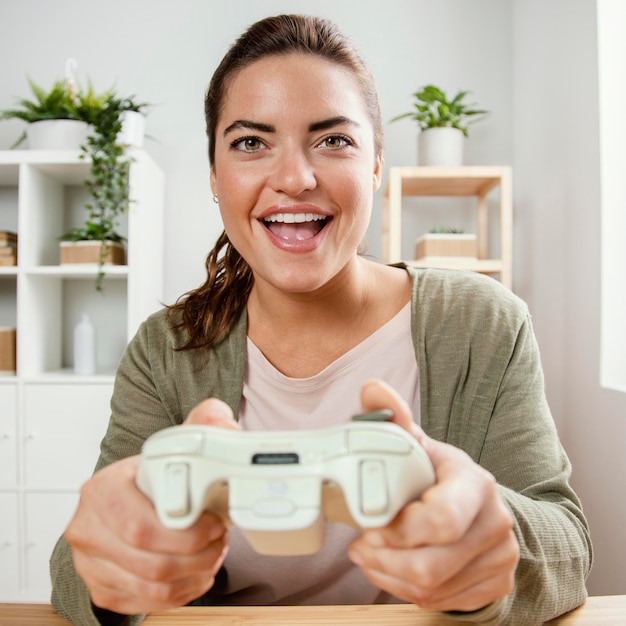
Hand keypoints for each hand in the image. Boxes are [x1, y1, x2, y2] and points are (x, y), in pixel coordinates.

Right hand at [65, 398, 238, 614]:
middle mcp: (88, 528)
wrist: (119, 501)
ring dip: (194, 575)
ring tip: (213, 555)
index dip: (188, 532)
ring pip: (151, 587)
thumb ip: (200, 424)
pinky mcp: (103, 588)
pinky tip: (196, 573)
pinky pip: (147, 603)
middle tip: (220, 541)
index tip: (217, 524)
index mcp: (103, 489)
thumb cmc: (147, 477)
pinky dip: (181, 592)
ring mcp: (91, 563)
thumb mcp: (170, 443)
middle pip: (149, 562)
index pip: (141, 525)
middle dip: (198, 556)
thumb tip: (219, 419)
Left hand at [348, 380, 518, 611]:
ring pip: (432, 588)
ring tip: (370, 557)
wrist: (486, 511)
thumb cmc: (443, 478)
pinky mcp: (495, 586)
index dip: (399, 530)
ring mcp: (500, 559)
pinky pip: (441, 602)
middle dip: (385, 559)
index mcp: (476, 483)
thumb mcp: (422, 448)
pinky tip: (394, 571)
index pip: (441, 518)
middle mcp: (495, 522)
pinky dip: (407, 591)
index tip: (368, 528)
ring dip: (388, 576)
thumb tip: (371, 388)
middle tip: (360, 546)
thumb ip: (393, 419)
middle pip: (432, 564)